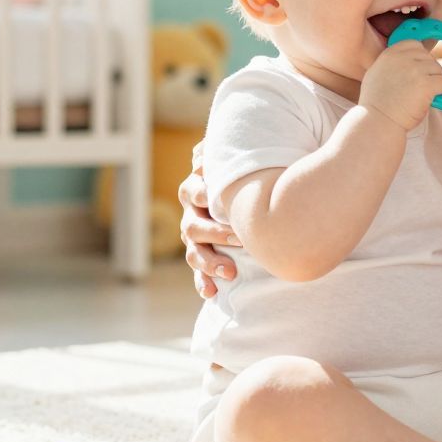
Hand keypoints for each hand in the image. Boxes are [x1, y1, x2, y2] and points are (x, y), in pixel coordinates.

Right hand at [179, 140, 243, 297]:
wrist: (248, 191)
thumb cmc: (246, 171)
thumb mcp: (239, 155)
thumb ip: (225, 149)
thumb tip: (207, 148)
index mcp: (198, 188)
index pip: (193, 191)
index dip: (203, 194)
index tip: (216, 198)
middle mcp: (193, 213)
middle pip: (194, 225)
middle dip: (215, 233)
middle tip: (238, 238)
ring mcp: (196, 237)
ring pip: (194, 252)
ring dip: (210, 262)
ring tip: (230, 271)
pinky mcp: (204, 255)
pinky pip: (199, 273)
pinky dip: (203, 282)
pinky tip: (211, 293)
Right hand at [361, 39, 441, 130]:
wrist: (377, 122)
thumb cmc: (376, 103)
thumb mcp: (377, 73)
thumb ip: (392, 62)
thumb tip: (409, 57)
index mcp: (390, 53)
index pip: (414, 45)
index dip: (419, 58)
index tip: (417, 72)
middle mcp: (403, 58)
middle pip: (429, 57)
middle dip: (428, 72)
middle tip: (418, 88)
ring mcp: (415, 70)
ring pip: (438, 70)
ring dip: (434, 83)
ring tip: (420, 96)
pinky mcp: (426, 84)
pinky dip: (441, 93)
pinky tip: (428, 100)